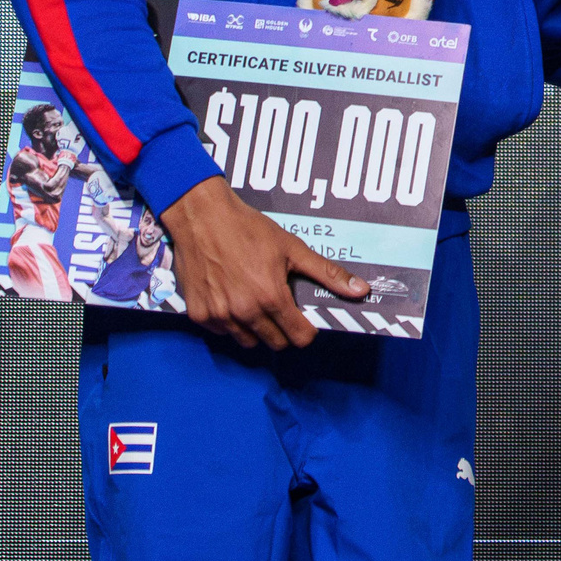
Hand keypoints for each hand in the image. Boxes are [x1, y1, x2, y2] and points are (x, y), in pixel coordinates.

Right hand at [159, 176, 366, 350]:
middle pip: (274, 343)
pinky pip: (221, 332)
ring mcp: (218, 316)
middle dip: (283, 331)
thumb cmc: (249, 229)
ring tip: (257, 303)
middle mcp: (244, 312)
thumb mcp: (293, 248)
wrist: (203, 217)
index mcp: (270, 298)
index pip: (298, 337)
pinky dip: (230, 323)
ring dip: (257, 329)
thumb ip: (328, 274)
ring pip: (246, 341)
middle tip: (281, 309)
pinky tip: (234, 300)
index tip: (305, 321)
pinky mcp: (198, 314)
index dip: (306, 331)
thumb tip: (361, 290)